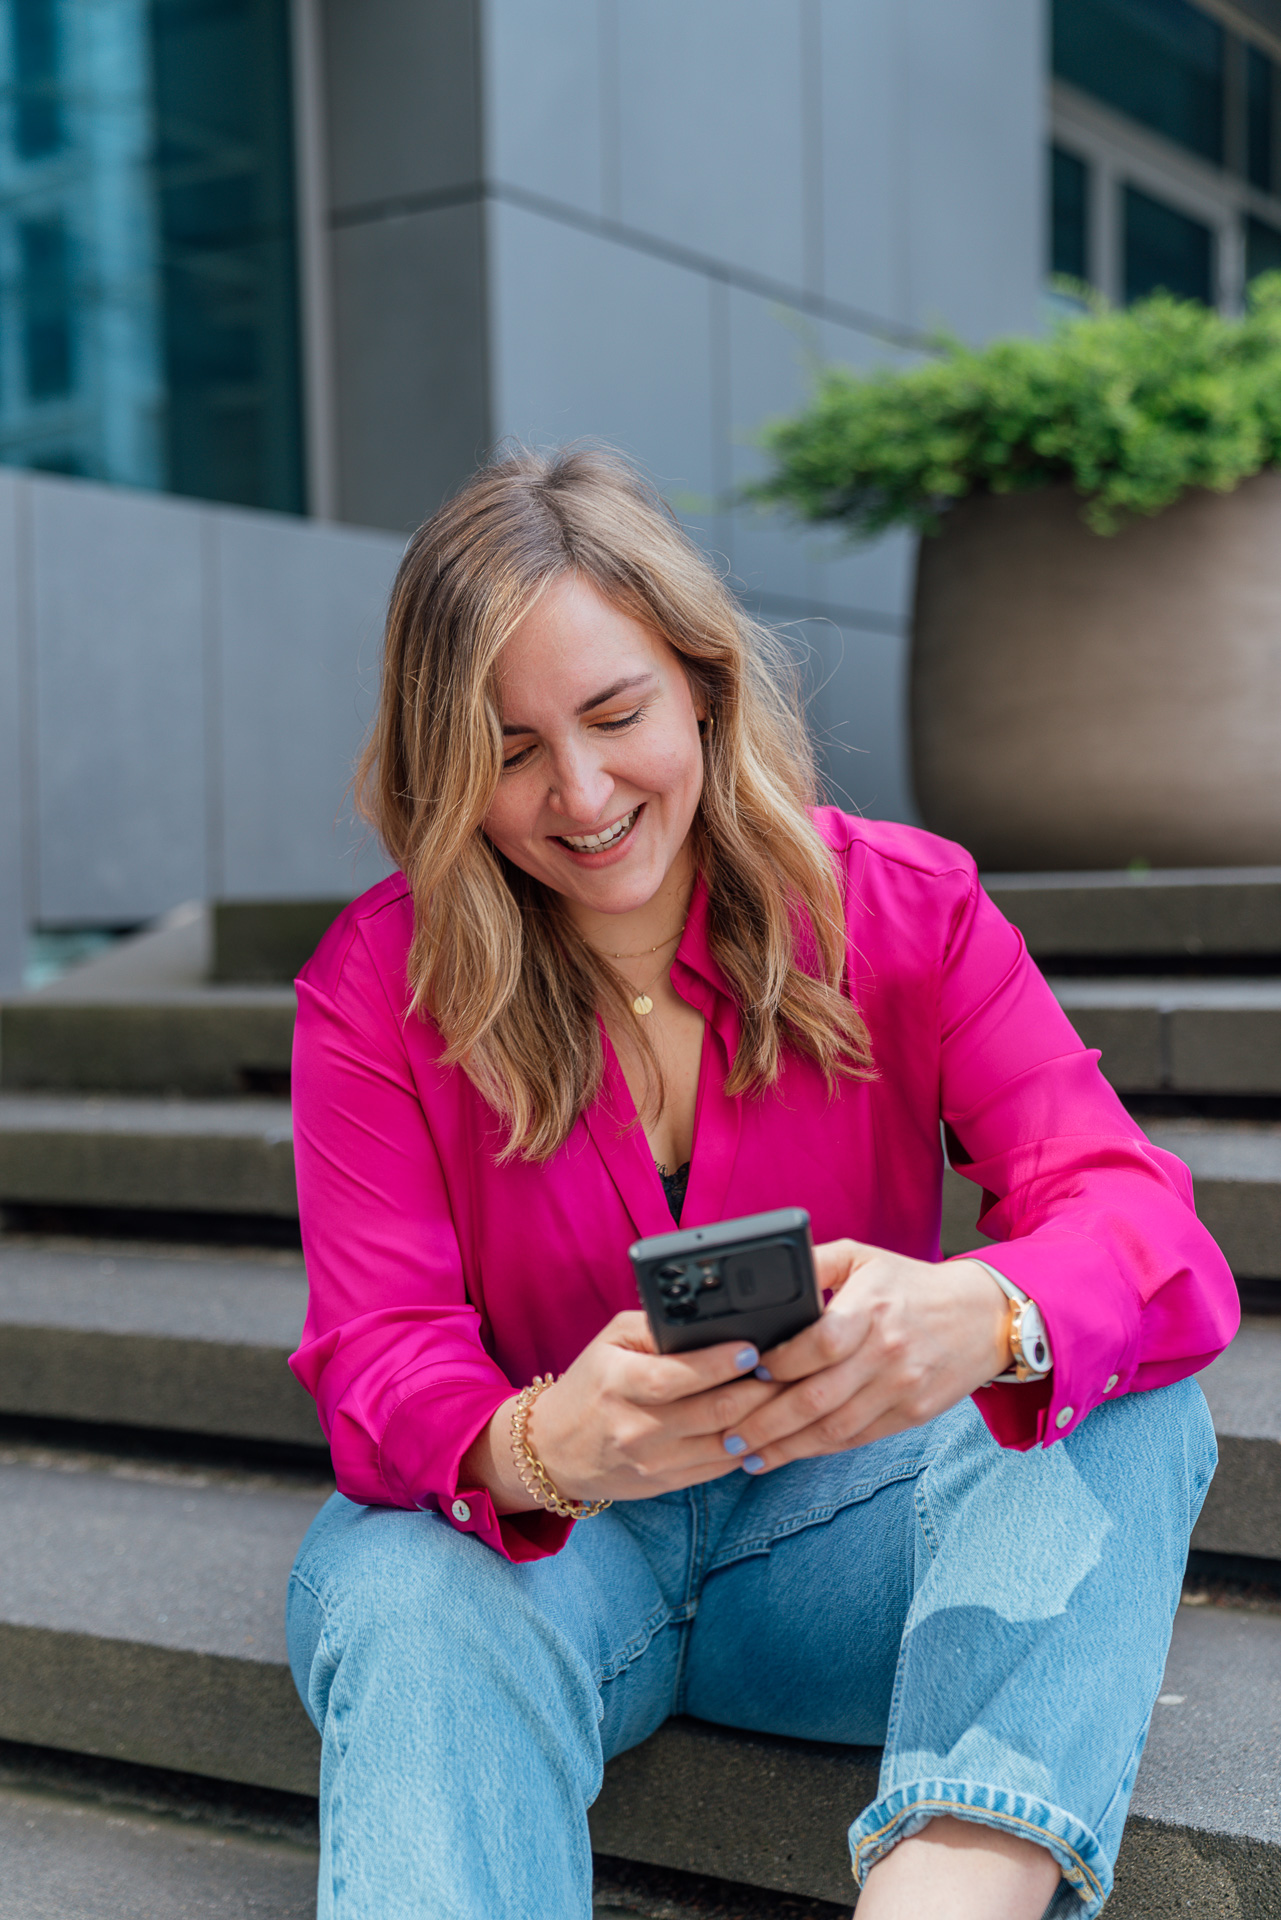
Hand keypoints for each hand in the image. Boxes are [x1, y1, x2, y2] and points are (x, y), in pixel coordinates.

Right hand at [460, 1310, 780, 1512]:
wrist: (555, 1449)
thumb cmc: (592, 1383)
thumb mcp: (612, 1341)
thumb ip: (657, 1326)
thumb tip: (712, 1318)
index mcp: (617, 1383)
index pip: (675, 1376)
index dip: (719, 1364)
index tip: (753, 1349)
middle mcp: (634, 1427)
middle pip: (713, 1412)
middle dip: (760, 1391)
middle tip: (792, 1369)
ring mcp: (653, 1461)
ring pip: (726, 1444)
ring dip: (765, 1421)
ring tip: (792, 1396)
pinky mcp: (668, 1483)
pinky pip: (721, 1467)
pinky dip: (751, 1446)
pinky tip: (770, 1425)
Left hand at [717, 1241, 1010, 1474]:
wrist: (982, 1317)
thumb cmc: (910, 1285)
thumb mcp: (863, 1258)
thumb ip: (816, 1264)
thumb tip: (767, 1278)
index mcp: (873, 1308)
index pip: (821, 1344)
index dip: (782, 1362)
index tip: (751, 1370)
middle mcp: (888, 1352)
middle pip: (819, 1397)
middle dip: (766, 1420)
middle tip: (728, 1431)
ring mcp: (902, 1388)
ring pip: (834, 1428)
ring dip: (785, 1446)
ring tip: (746, 1452)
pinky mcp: (912, 1415)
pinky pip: (856, 1439)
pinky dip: (817, 1450)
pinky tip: (786, 1453)